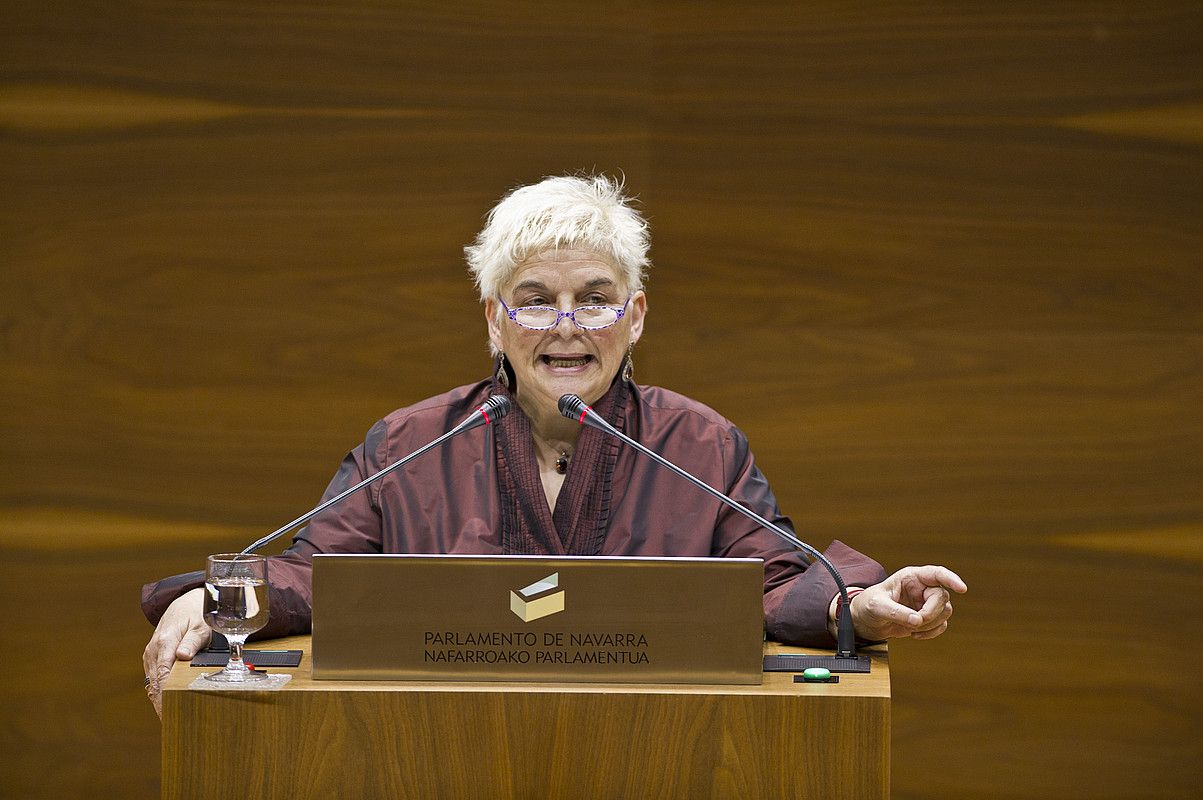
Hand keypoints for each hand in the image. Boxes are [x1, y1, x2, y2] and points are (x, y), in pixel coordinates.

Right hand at [142, 588, 208, 717]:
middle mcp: (153, 650)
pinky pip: (154, 678)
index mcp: (164, 642)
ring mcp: (151, 655)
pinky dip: (159, 692)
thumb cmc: (196, 614)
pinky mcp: (152, 658)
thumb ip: (192, 641)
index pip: (162, 674)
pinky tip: (166, 705)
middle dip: (162, 703)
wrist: (184, 603)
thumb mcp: (201, 625)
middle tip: (173, 723)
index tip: (170, 711)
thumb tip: (182, 657)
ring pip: (152, 683)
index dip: (165, 695)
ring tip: (170, 720)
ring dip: (159, 700)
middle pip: (155, 683)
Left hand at [848, 565, 966, 641]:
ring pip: (945, 611)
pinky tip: (914, 635)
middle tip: (914, 623)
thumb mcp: (876, 606)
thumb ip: (896, 612)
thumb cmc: (868, 605)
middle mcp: (921, 588)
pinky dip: (931, 632)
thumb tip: (917, 620)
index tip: (962, 589)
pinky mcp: (927, 618)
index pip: (936, 573)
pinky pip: (941, 625)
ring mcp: (926, 603)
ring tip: (910, 628)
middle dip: (930, 612)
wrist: (865, 621)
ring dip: (931, 624)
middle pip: (942, 597)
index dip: (951, 579)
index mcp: (911, 577)